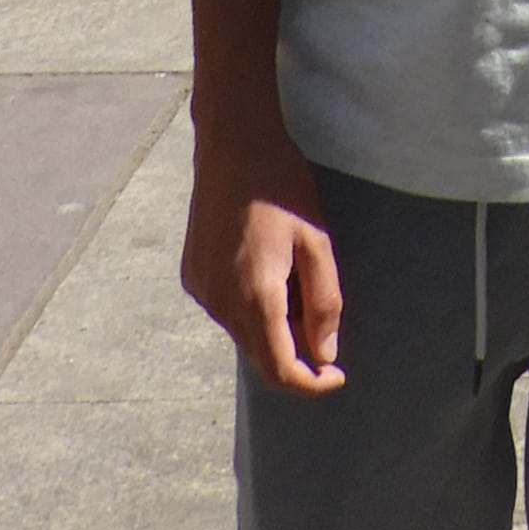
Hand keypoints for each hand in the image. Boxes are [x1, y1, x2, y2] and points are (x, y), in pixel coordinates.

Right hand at [182, 118, 345, 392]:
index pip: (279, 370)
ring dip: (273, 330)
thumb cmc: (284, 188)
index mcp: (255, 297)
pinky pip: (226, 311)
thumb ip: (323, 302)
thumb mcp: (316, 242)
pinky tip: (266, 270)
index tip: (337, 376)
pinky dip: (250, 310)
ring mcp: (201, 292)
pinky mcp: (192, 278)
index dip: (310, 384)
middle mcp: (220, 303)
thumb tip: (324, 354)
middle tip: (324, 330)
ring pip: (243, 335)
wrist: (232, 145)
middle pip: (260, 358)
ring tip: (295, 284)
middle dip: (295, 356)